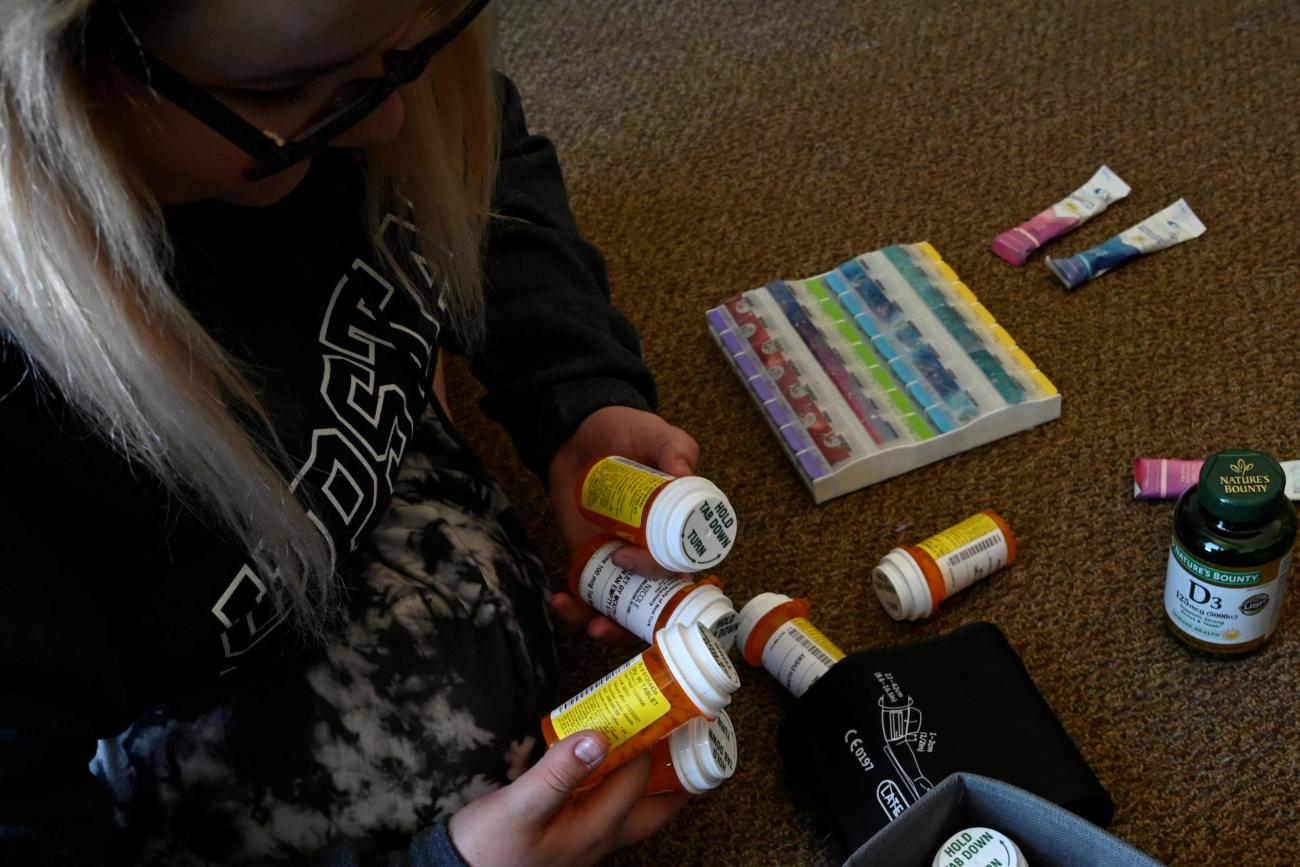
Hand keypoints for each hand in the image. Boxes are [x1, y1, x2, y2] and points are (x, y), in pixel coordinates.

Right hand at [447, 732, 689, 866]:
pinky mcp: (568, 842)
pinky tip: (601, 769)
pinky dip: (616, 788)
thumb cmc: (488, 848)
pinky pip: (606, 813)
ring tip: (652, 749)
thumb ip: (560, 772)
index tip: (660, 709)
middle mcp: (599, 840)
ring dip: (647, 783)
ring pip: (632, 812)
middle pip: (653, 810)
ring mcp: (585, 844)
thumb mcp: (521, 806)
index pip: (637, 778)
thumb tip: (599, 736)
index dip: (650, 742)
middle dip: (675, 778)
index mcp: (596, 828)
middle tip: (684, 742)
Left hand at [546, 407, 698, 641]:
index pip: (683, 567)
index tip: (637, 566)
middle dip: (637, 622)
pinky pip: (590, 592)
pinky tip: (561, 602)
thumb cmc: (628, 432)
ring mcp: (621, 558)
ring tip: (588, 625)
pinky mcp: (590, 559)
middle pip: (655, 600)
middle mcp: (654, 551)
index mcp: (679, 529)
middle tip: (608, 619)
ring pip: (623, 606)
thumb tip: (683, 471)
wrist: (579, 433)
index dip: (669, 581)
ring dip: (608, 624)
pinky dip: (576, 606)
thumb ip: (675, 448)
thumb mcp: (655, 433)